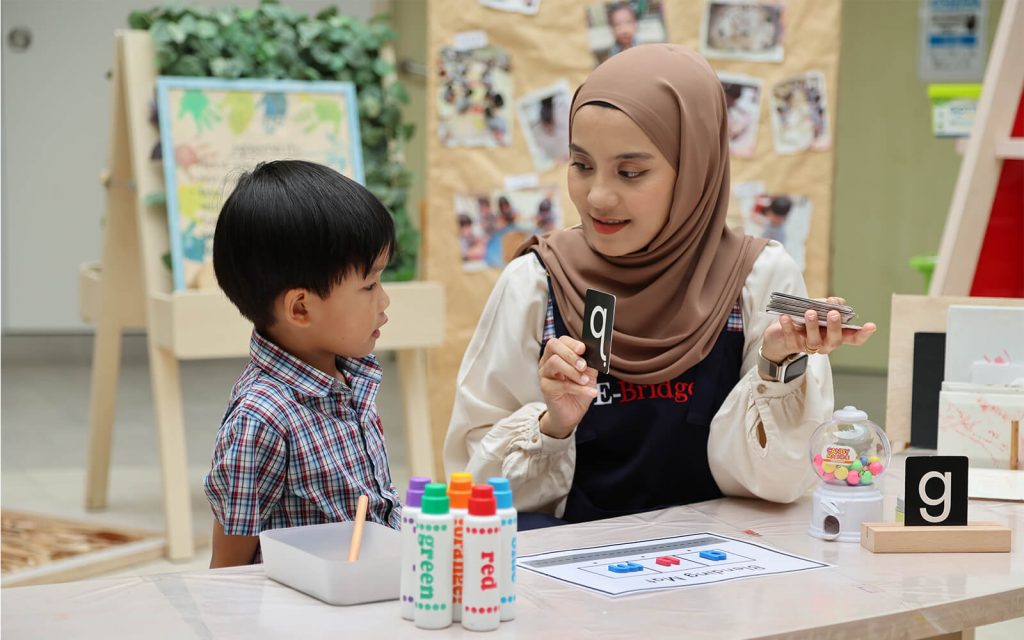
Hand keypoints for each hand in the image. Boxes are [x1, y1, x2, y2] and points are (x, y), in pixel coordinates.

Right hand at [538, 336, 598, 438]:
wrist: (572, 413)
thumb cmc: (579, 390)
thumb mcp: (589, 373)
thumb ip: (590, 362)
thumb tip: (596, 352)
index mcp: (557, 354)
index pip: (560, 340)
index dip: (572, 343)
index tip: (583, 349)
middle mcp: (547, 361)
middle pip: (553, 346)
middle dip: (570, 354)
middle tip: (583, 366)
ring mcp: (544, 374)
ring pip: (554, 362)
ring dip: (573, 371)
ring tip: (585, 381)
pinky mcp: (545, 388)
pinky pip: (561, 385)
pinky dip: (579, 389)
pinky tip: (591, 392)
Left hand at [760, 296, 876, 362]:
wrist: (777, 336)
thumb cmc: (802, 320)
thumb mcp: (816, 309)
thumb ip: (827, 305)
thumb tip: (836, 302)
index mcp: (834, 335)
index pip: (852, 338)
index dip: (863, 334)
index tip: (871, 326)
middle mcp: (824, 344)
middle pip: (834, 340)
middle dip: (835, 326)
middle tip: (833, 313)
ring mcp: (808, 346)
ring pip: (814, 340)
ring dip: (813, 325)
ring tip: (810, 312)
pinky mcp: (791, 346)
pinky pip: (791, 337)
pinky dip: (788, 326)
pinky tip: (786, 316)